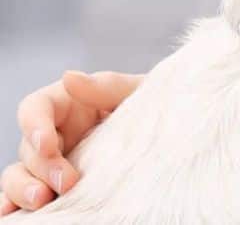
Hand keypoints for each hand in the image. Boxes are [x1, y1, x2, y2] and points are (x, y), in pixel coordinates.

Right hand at [0, 71, 142, 215]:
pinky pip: (28, 196)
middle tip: (67, 183)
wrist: (175, 138)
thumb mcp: (137, 92)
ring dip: (23, 189)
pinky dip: (16, 205)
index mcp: (69, 103)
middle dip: (42, 167)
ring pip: (20, 174)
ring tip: (43, 201)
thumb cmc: (153, 107)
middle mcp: (55, 132)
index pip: (36, 108)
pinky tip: (16, 216)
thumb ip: (106, 87)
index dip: (34, 125)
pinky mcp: (58, 186)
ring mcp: (54, 161)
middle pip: (28, 148)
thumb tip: (69, 77)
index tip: (48, 145)